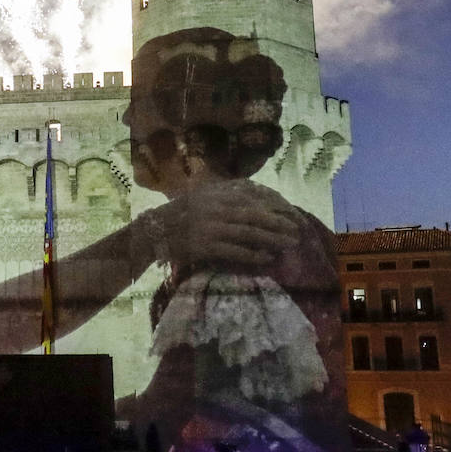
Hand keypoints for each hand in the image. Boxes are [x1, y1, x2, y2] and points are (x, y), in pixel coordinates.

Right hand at [139, 179, 302, 271]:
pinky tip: (267, 258)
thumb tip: (255, 193)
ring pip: (248, 233)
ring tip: (289, 244)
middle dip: (278, 224)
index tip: (291, 214)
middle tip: (297, 231)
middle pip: (254, 216)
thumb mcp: (202, 195)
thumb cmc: (180, 213)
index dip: (274, 207)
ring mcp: (211, 227)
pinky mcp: (206, 246)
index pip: (253, 199)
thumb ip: (226, 193)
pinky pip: (235, 251)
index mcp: (216, 194)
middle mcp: (215, 208)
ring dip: (271, 239)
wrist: (153, 231)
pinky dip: (253, 254)